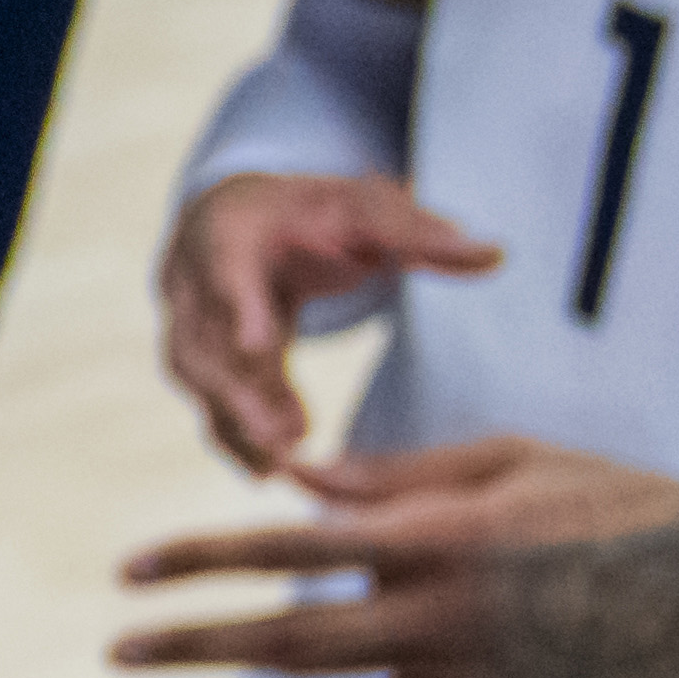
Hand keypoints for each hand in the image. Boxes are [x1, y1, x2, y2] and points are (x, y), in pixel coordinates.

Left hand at [108, 431, 678, 677]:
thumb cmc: (619, 504)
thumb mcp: (510, 461)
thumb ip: (398, 476)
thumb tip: (297, 480)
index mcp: (438, 529)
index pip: (292, 541)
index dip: (206, 553)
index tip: (134, 565)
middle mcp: (434, 603)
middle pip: (285, 624)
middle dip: (192, 631)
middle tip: (115, 638)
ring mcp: (455, 662)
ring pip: (315, 677)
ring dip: (222, 676)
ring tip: (146, 670)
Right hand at [150, 171, 500, 475]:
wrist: (246, 218)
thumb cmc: (313, 212)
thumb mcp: (365, 207)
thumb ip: (420, 233)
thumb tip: (496, 254)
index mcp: (229, 225)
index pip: (226, 266)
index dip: (237, 307)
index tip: (258, 346)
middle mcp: (190, 276)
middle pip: (201, 337)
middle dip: (239, 390)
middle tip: (286, 435)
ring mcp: (183, 320)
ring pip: (196, 377)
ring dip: (236, 421)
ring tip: (284, 459)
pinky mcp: (193, 358)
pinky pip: (204, 401)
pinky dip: (231, 436)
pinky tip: (268, 469)